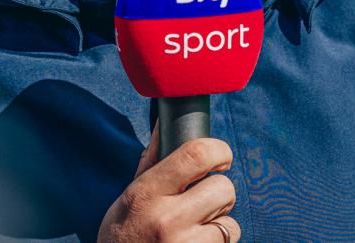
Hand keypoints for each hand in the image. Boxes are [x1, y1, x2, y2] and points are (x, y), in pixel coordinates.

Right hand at [98, 130, 240, 241]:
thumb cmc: (124, 233)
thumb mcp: (130, 195)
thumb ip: (152, 159)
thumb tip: (166, 122)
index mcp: (147, 193)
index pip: (196, 154)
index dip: (218, 150)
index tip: (221, 156)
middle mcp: (166, 220)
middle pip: (223, 188)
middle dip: (219, 192)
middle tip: (203, 200)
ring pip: (230, 222)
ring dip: (220, 224)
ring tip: (197, 229)